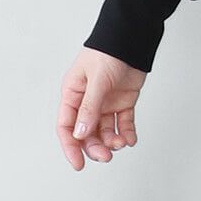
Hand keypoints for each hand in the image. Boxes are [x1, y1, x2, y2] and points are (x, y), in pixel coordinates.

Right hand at [56, 47, 146, 169]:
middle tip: (107, 155)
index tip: (78, 163)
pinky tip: (130, 139)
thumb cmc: (109, 51)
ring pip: (105, 131)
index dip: (71, 146)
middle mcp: (88, 102)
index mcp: (73, 94)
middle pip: (87, 133)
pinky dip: (126, 133)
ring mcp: (106, 102)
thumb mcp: (97, 79)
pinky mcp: (123, 101)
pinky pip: (123, 123)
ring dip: (112, 141)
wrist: (133, 37)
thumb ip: (89, 107)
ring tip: (122, 142)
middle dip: (96, 147)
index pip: (67, 127)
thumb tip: (80, 134)